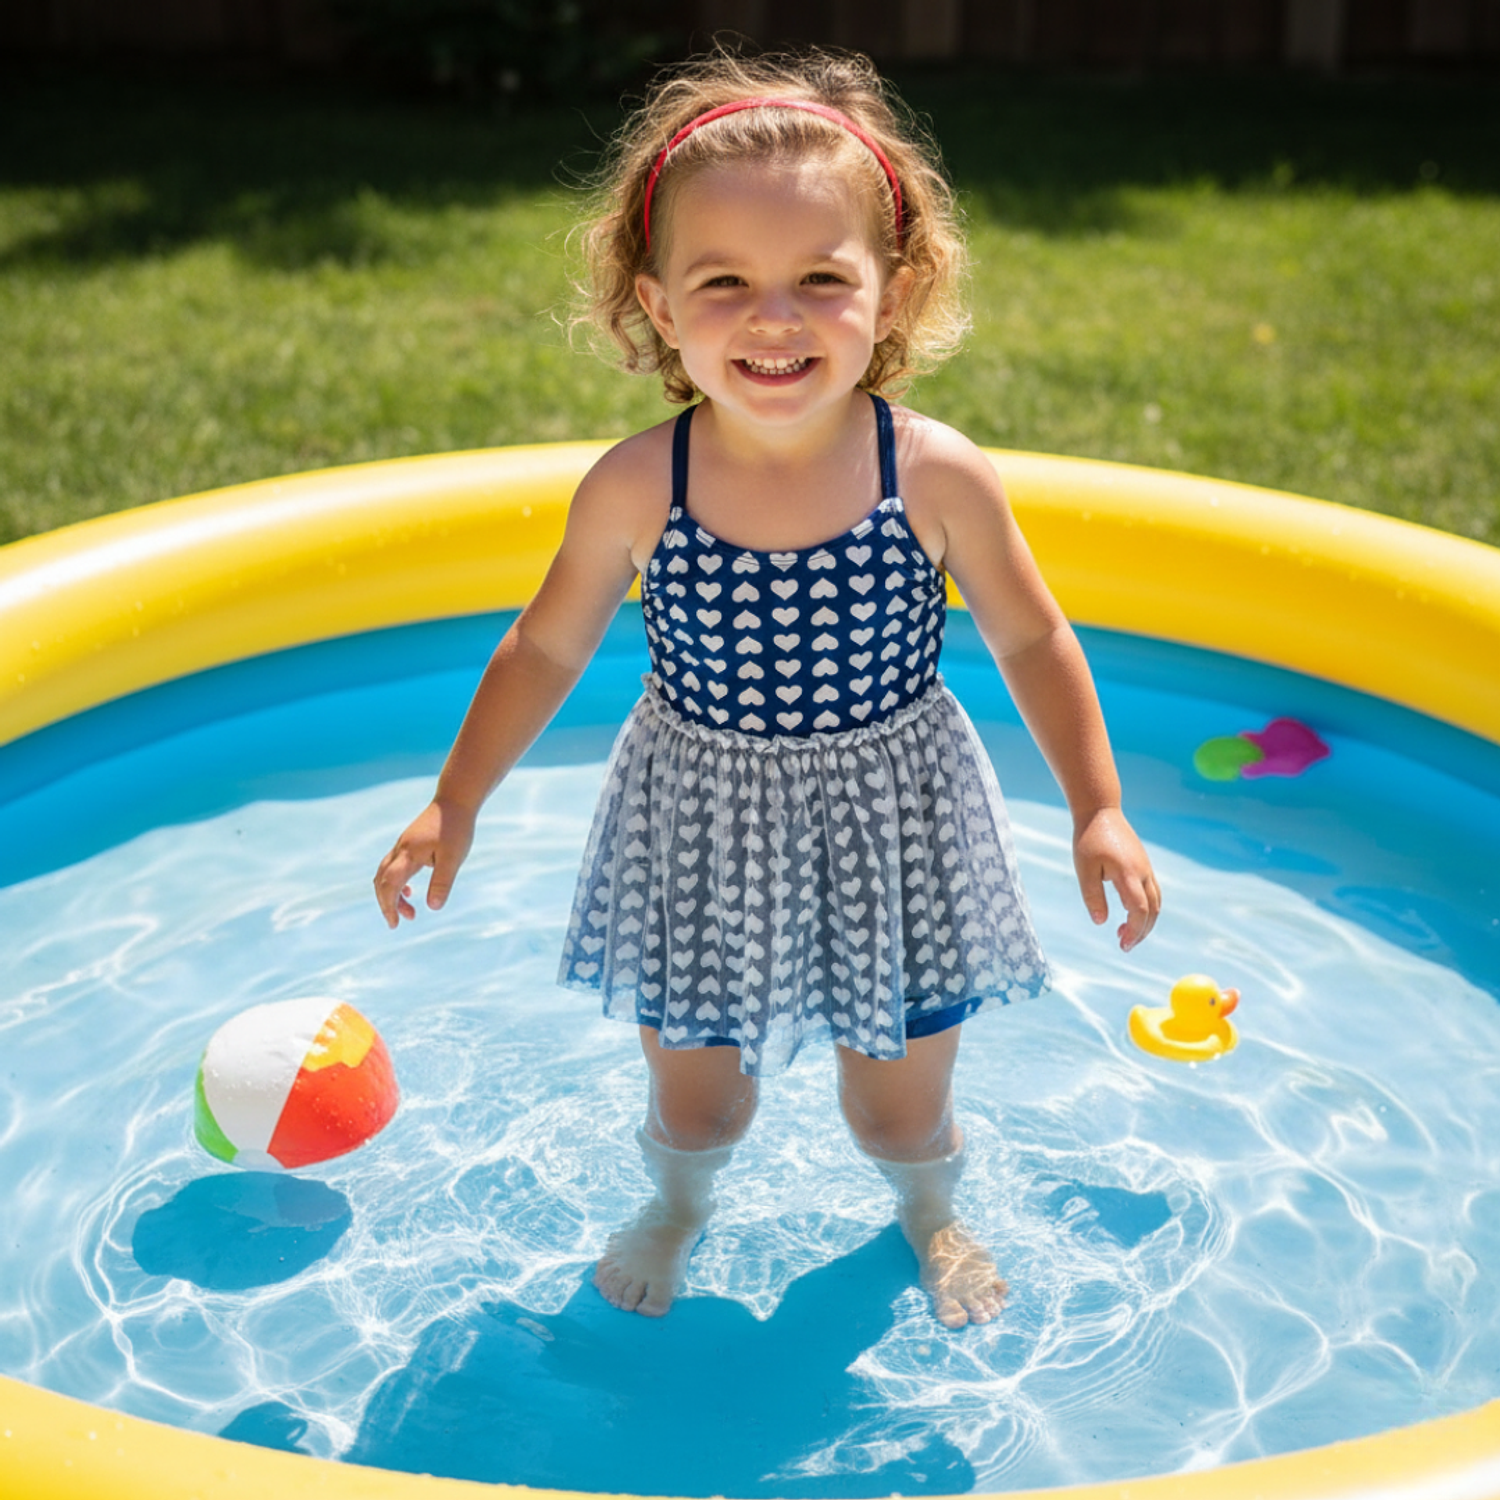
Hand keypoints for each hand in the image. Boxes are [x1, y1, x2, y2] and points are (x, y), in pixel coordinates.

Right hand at [373, 799, 475, 929]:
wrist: (455, 800)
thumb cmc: (456, 828)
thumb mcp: (453, 858)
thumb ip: (442, 882)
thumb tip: (433, 908)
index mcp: (409, 854)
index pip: (389, 884)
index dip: (388, 906)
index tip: (394, 924)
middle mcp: (400, 849)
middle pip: (381, 880)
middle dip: (387, 903)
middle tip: (399, 921)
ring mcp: (402, 845)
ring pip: (385, 873)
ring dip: (392, 894)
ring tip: (410, 911)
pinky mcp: (408, 843)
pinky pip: (393, 866)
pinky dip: (396, 882)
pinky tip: (411, 890)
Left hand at [1073, 807, 1160, 952]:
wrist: (1100, 811)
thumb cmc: (1089, 839)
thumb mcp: (1085, 869)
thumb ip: (1092, 896)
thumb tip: (1100, 922)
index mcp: (1128, 874)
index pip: (1139, 910)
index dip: (1134, 930)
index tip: (1121, 944)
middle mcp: (1143, 872)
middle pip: (1152, 910)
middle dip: (1141, 932)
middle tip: (1124, 945)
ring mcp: (1146, 868)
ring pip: (1156, 902)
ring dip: (1145, 922)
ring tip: (1124, 933)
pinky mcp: (1144, 865)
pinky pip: (1153, 892)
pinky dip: (1146, 908)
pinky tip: (1129, 913)